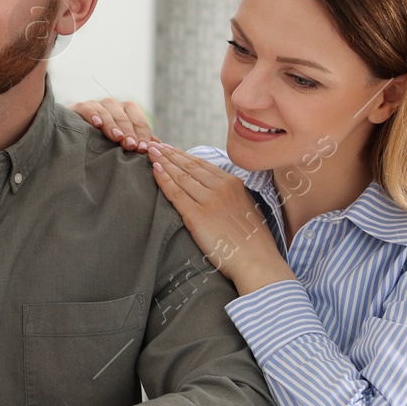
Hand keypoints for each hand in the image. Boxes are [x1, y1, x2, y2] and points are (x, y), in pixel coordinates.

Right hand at [70, 97, 157, 151]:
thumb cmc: (101, 141)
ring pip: (107, 109)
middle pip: (124, 114)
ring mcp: (95, 105)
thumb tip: (159, 145)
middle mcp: (112, 106)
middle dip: (129, 130)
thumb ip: (138, 141)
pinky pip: (87, 107)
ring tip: (117, 138)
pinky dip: (92, 114)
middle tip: (132, 146)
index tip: (144, 148)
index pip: (138, 120)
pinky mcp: (78, 107)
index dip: (142, 133)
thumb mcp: (120, 142)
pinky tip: (96, 124)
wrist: (71, 136)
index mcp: (125, 112)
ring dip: (113, 123)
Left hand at [146, 143, 292, 292]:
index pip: (202, 164)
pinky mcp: (198, 217)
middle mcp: (221, 188)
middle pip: (189, 166)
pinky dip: (163, 180)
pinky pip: (176, 194)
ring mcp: (209, 201)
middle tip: (153, 144)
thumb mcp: (246, 208)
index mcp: (234, 184)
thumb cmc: (252, 241)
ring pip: (180, 176)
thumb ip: (231, 195)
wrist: (256, 261)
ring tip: (149, 152)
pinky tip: (153, 170)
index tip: (169, 148)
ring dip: (163, 162)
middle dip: (169, 153)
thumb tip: (216, 190)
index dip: (183, 154)